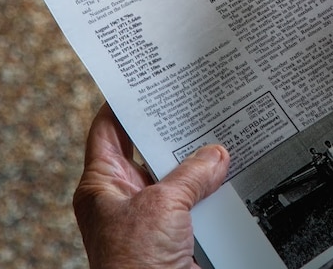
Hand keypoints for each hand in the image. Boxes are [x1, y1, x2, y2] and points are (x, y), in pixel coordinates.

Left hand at [73, 103, 229, 268]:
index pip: (107, 131)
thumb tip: (216, 154)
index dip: (123, 105)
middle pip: (148, 152)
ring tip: (220, 134)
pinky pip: (194, 204)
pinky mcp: (173, 236)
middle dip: (172, 132)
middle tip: (194, 103)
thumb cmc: (135, 264)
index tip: (142, 82)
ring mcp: (149, 218)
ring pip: (176, 178)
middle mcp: (123, 199)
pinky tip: (230, 176)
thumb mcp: (162, 205)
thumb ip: (191, 175)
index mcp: (102, 185)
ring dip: (198, 164)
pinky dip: (211, 191)